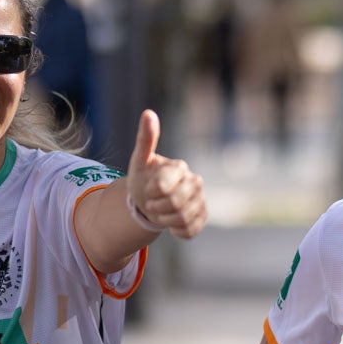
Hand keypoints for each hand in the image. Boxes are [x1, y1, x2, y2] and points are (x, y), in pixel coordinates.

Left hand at [125, 109, 206, 238]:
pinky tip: (170, 222)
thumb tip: (148, 113)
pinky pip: (190, 230)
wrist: (149, 201)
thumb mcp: (139, 161)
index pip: (164, 186)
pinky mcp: (202, 216)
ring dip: (164, 220)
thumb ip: (145, 139)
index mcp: (180, 167)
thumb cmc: (143, 179)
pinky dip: (176, 230)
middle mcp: (195, 181)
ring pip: (183, 218)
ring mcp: (201, 200)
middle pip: (176, 203)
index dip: (151, 192)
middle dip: (157, 208)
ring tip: (159, 213)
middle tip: (150, 204)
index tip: (147, 189)